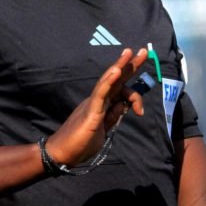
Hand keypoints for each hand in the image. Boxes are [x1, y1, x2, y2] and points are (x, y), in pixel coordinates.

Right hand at [46, 47, 147, 165]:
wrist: (61, 154)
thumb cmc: (81, 143)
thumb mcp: (104, 129)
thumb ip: (113, 116)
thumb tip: (123, 105)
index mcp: (102, 105)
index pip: (120, 92)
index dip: (134, 97)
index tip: (140, 111)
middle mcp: (98, 100)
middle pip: (116, 79)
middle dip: (130, 65)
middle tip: (143, 51)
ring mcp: (93, 103)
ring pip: (108, 81)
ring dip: (119, 66)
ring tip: (129, 53)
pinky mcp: (90, 111)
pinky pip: (100, 94)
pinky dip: (108, 81)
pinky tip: (116, 70)